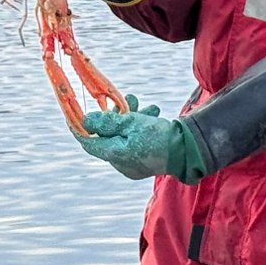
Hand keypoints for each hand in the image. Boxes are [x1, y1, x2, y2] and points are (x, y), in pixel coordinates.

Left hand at [75, 103, 204, 181]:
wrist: (189, 149)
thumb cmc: (159, 136)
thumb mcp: (130, 123)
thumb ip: (106, 122)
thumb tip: (85, 120)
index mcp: (115, 155)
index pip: (89, 142)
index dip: (81, 127)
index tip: (76, 113)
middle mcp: (122, 163)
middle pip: (109, 136)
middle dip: (117, 116)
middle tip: (126, 100)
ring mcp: (135, 164)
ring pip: (125, 136)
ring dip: (132, 118)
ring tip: (145, 105)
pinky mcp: (147, 160)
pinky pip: (137, 142)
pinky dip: (141, 128)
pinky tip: (153, 115)